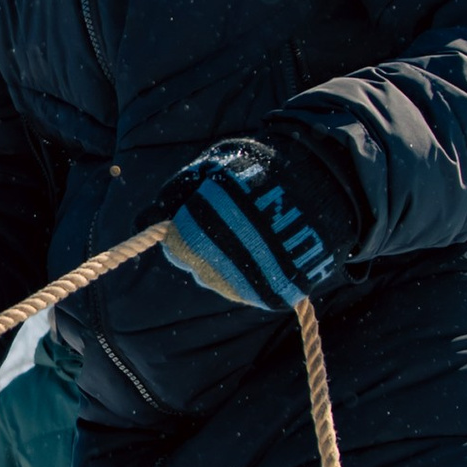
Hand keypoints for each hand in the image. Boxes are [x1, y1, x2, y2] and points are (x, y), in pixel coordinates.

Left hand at [161, 137, 354, 310]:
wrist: (324, 182)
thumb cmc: (261, 169)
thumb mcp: (211, 169)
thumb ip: (174, 195)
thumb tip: (143, 221)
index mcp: (191, 236)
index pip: (175, 246)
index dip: (189, 228)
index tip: (208, 214)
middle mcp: (211, 268)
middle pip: (197, 265)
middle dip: (208, 245)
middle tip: (237, 222)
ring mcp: (241, 286)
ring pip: (222, 280)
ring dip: (232, 261)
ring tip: (259, 232)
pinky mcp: (270, 297)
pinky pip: (252, 290)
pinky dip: (258, 274)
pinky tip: (274, 249)